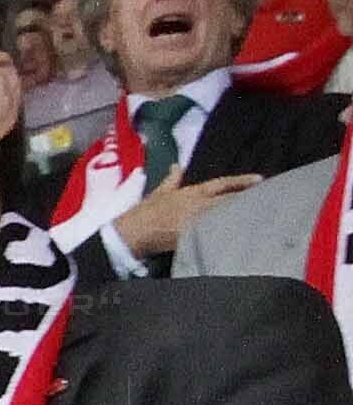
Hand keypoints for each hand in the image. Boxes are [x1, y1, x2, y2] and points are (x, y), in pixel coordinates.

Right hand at [111, 170, 260, 258]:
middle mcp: (199, 205)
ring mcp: (199, 222)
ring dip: (242, 215)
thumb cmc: (146, 212)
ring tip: (262, 215)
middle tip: (270, 197)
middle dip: (248, 198)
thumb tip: (177, 166)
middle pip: (230, 200)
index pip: (221, 184)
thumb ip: (172, 180)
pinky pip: (217, 235)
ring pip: (227, 217)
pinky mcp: (195, 238)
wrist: (133, 233)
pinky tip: (242, 235)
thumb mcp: (159, 192)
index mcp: (192, 192)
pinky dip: (229, 234)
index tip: (260, 179)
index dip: (241, 181)